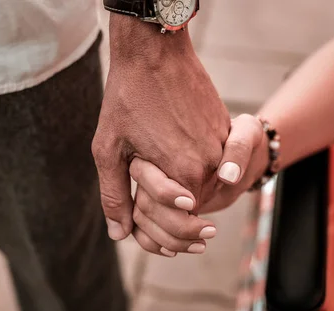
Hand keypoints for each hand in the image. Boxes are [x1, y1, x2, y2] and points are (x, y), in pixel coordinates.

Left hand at [92, 15, 229, 240]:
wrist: (155, 51)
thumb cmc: (127, 98)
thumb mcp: (109, 149)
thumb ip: (115, 196)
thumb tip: (119, 233)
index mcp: (184, 173)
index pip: (180, 223)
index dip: (160, 235)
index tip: (146, 235)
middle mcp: (211, 164)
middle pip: (197, 213)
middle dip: (175, 227)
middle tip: (160, 232)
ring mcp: (221, 147)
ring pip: (207, 191)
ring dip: (184, 201)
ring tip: (162, 202)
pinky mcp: (223, 131)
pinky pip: (214, 167)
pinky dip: (196, 176)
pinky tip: (174, 171)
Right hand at [129, 114, 267, 254]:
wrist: (236, 158)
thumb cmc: (241, 138)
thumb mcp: (246, 135)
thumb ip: (238, 149)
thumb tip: (228, 177)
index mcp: (161, 143)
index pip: (147, 173)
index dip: (165, 192)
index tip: (193, 204)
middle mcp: (149, 167)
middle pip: (144, 204)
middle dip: (174, 223)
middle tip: (210, 230)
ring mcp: (148, 189)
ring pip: (141, 221)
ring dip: (169, 239)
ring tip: (201, 245)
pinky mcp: (154, 206)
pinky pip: (142, 231)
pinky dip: (156, 244)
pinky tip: (175, 252)